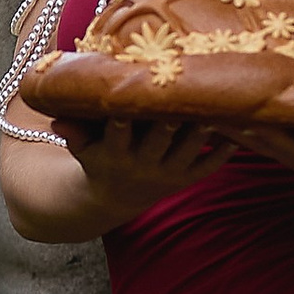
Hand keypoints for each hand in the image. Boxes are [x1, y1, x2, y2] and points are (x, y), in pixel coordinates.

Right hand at [49, 107, 233, 221]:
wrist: (115, 197)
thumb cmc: (98, 156)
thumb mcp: (81, 147)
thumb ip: (71, 131)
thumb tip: (55, 114)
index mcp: (114, 154)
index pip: (117, 135)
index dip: (122, 120)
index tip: (126, 103)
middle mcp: (142, 165)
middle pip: (158, 141)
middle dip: (168, 122)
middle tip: (181, 96)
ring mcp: (167, 173)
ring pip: (188, 151)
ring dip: (202, 131)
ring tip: (216, 106)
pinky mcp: (186, 178)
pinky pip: (208, 166)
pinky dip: (223, 151)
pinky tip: (238, 131)